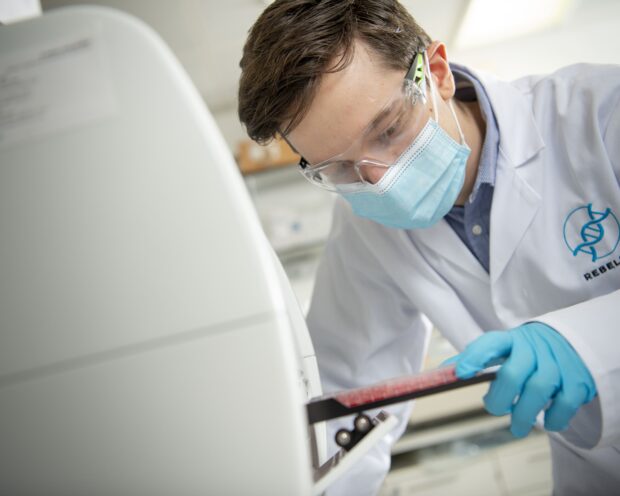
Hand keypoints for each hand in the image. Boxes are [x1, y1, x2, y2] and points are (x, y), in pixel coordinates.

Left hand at [446, 322, 596, 437]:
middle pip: (512, 375)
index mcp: (510, 340)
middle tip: (494, 409)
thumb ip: (475, 359)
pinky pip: (564, 403)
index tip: (462, 374)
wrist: (569, 343)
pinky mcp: (576, 381)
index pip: (490, 343)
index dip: (474, 357)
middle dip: (500, 399)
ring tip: (517, 427)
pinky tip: (546, 422)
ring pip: (537, 391)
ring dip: (524, 415)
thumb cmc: (525, 352)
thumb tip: (442, 372)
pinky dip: (554, 418)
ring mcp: (557, 364)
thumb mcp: (501, 349)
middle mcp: (533, 349)